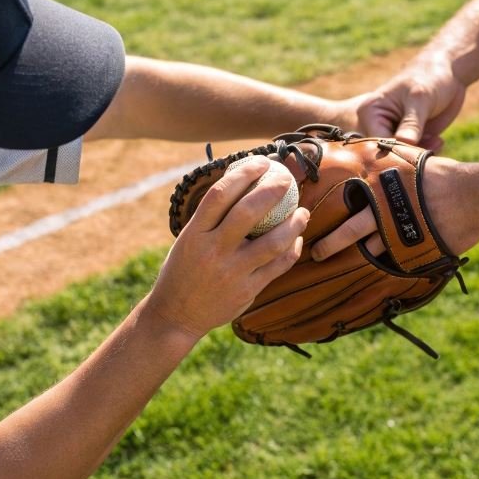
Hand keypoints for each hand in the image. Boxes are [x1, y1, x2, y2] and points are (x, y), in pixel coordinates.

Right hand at [149, 156, 309, 336]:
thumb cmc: (184, 270)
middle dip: (273, 190)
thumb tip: (242, 182)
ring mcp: (231, 272)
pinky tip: (297, 240)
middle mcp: (212, 251)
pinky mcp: (247, 291)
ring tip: (303, 213)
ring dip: (294, 224)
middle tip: (287, 180)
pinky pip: (278, 265)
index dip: (244, 173)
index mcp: (194, 233)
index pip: (220, 194)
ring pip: (273, 242)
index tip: (261, 162)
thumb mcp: (188, 239)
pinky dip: (292, 250)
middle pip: (248, 212)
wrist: (175, 315)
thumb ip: (212, 217)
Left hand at [311, 156, 478, 261]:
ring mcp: (398, 232)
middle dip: (330, 243)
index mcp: (379, 186)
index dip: (324, 208)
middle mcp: (385, 210)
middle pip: (351, 230)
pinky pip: (388, 260)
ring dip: (351, 256)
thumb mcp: (406, 158)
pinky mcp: (411, 250)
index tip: (307, 215)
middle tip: (315, 252)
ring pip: (367, 249)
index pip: (344, 198)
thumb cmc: (438, 174)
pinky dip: (377, 263)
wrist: (473, 196)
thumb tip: (355, 148)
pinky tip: (365, 272)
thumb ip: (381, 156)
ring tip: (333, 265)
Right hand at [357, 55, 465, 149]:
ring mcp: (394, 133)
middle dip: (407, 155)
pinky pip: (414, 155)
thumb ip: (412, 123)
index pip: (376, 141)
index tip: (414, 153)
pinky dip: (426, 153)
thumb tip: (404, 143)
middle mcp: (378, 126)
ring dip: (419, 155)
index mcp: (371, 113)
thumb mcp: (420, 98)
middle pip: (386, 153)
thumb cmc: (429, 78)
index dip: (394, 151)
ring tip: (436, 141)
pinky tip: (438, 140)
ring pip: (401, 157)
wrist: (448, 74)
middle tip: (429, 147)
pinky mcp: (409, 139)